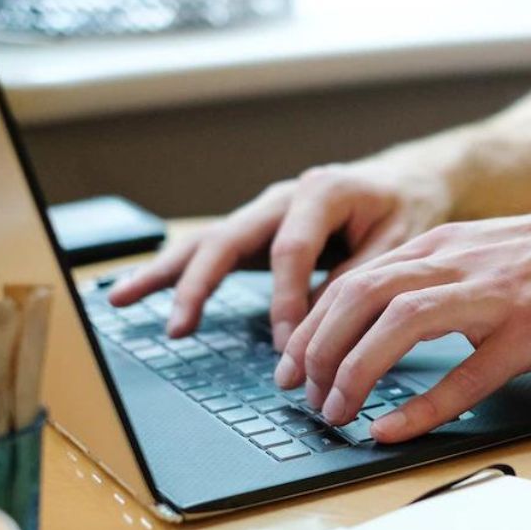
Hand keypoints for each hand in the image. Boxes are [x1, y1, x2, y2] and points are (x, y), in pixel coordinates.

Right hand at [107, 158, 452, 347]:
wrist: (408, 181)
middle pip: (230, 238)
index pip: (290, 251)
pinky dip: (176, 271)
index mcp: (322, 191)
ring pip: (209, 241)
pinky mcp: (258, 230)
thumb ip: (358, 280)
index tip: (288, 347)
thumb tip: (317, 329)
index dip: (286, 301)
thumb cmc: (407, 211)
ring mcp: (266, 211)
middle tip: (178, 325)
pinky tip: (135, 289)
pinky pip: (213, 250)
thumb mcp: (398, 244)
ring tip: (121, 298)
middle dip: (200, 284)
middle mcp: (284, 196)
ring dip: (167, 272)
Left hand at [273, 199, 530, 442]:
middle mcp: (456, 265)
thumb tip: (378, 320)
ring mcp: (491, 299)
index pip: (354, 279)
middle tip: (304, 394)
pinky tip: (392, 429)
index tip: (293, 364)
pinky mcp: (525, 336)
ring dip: (354, 371)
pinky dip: (420, 406)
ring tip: (336, 411)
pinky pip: (464, 376)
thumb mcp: (478, 254)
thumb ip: (430, 279)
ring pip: (399, 325)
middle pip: (361, 296)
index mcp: (440, 247)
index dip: (312, 325)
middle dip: (318, 349)